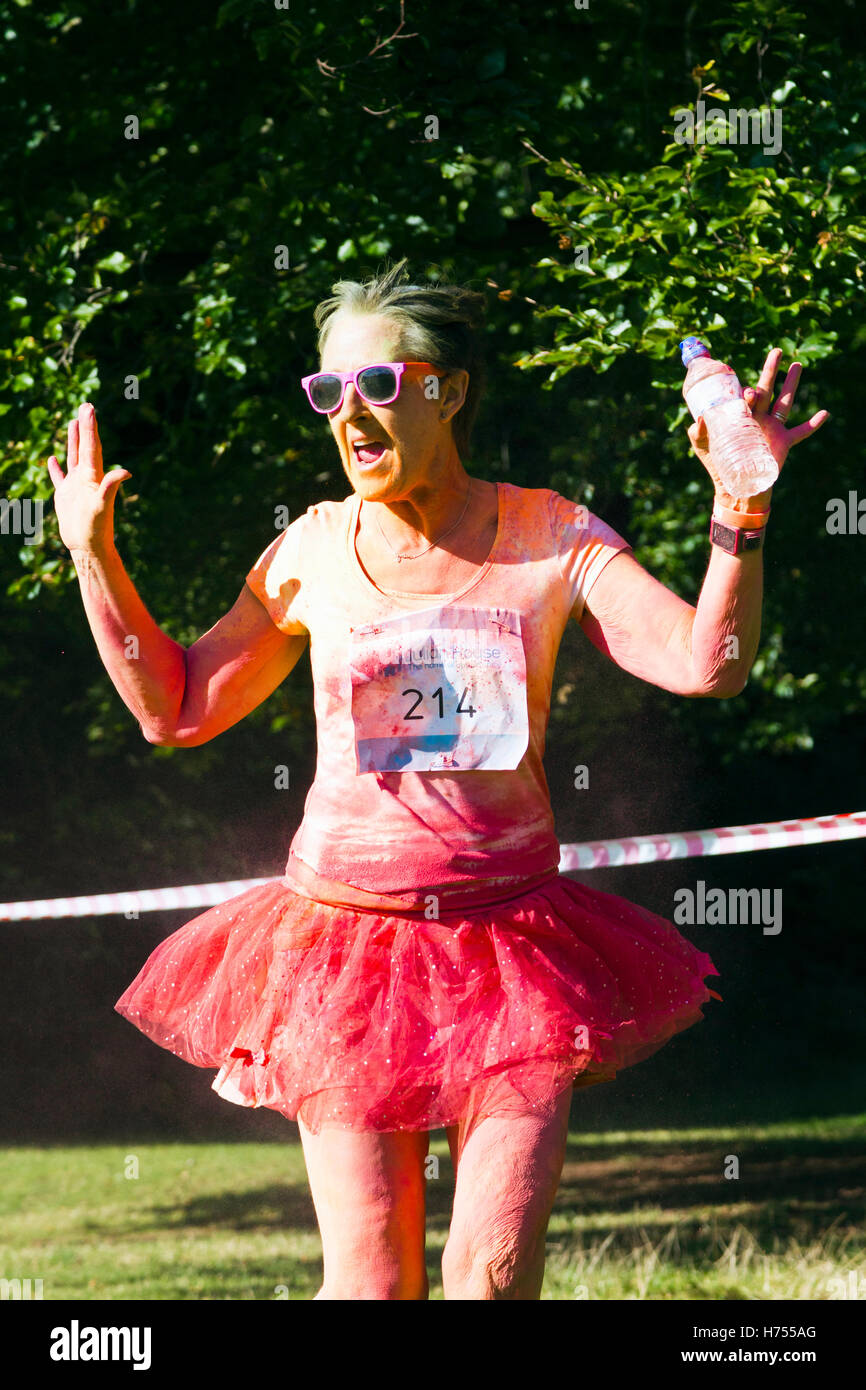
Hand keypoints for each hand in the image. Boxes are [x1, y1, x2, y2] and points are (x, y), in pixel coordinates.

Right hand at [46, 403, 131, 553]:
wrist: (88, 547)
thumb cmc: (96, 529)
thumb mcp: (102, 506)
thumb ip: (111, 487)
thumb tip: (126, 471)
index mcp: (93, 476)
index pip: (92, 446)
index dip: (90, 427)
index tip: (90, 408)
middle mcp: (86, 478)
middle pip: (84, 447)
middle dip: (84, 427)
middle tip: (86, 406)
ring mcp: (75, 486)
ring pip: (73, 457)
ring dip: (73, 440)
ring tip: (73, 422)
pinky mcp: (66, 496)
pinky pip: (59, 477)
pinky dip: (56, 468)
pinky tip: (52, 459)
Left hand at [688, 348, 829, 511]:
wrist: (734, 486)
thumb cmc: (716, 465)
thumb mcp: (703, 447)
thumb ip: (698, 432)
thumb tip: (701, 418)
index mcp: (740, 415)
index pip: (744, 395)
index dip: (746, 389)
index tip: (746, 389)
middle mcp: (757, 417)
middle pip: (767, 389)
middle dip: (771, 370)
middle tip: (777, 351)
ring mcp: (772, 428)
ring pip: (784, 401)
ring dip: (791, 384)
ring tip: (797, 365)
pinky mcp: (783, 443)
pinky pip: (801, 431)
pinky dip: (813, 424)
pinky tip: (824, 413)